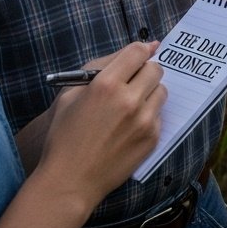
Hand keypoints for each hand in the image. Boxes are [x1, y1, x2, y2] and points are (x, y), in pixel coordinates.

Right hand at [34, 41, 165, 203]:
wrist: (69, 180)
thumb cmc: (64, 134)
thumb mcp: (71, 94)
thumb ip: (104, 66)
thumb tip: (145, 47)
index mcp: (105, 84)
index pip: (138, 51)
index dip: (139, 51)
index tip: (137, 56)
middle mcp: (128, 100)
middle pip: (155, 69)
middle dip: (145, 72)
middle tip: (131, 83)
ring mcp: (143, 120)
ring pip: (162, 91)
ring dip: (149, 93)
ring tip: (129, 107)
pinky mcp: (151, 138)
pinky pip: (160, 115)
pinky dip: (148, 116)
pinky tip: (129, 127)